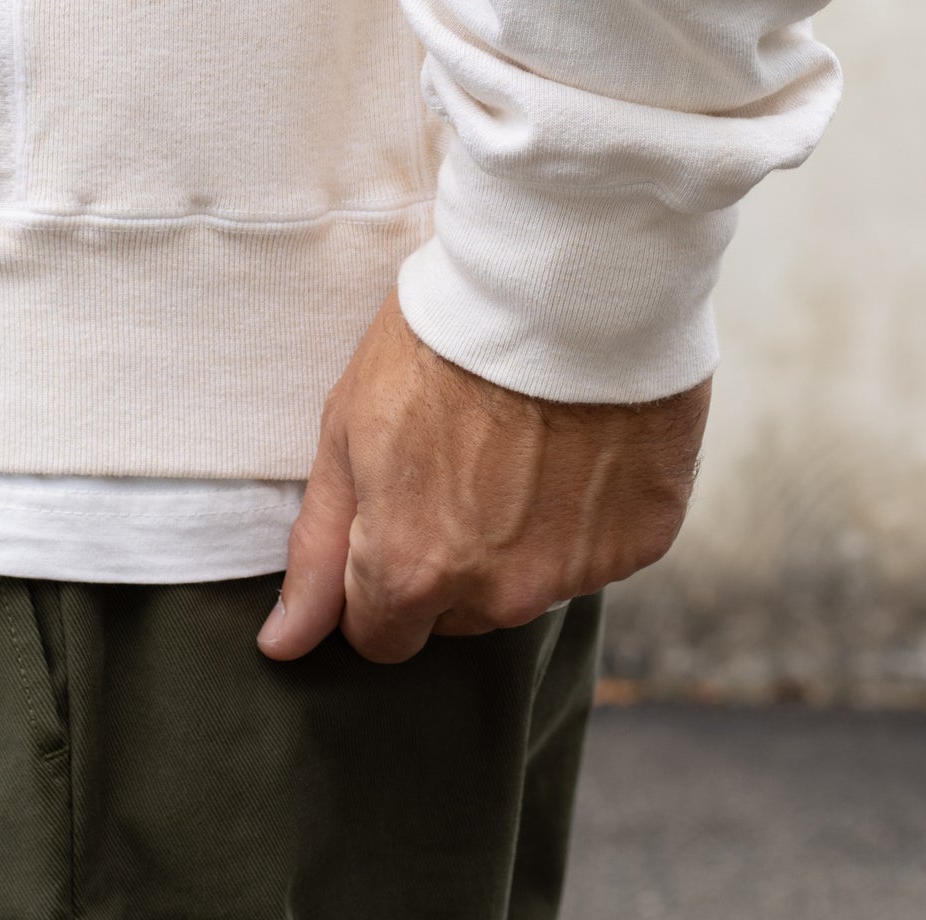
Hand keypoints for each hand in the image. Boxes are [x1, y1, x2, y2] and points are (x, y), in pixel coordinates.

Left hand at [256, 290, 710, 663]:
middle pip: (460, 613)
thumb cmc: (442, 341)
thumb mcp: (349, 431)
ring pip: (533, 582)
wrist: (561, 281)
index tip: (397, 513)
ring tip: (524, 439)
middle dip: (451, 559)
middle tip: (461, 460)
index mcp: (413, 572)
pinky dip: (587, 510)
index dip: (379, 576)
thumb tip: (283, 644)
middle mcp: (499, 592)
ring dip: (522, 535)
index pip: (382, 635)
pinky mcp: (643, 538)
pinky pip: (601, 547)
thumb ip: (319, 549)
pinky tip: (580, 440)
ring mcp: (577, 570)